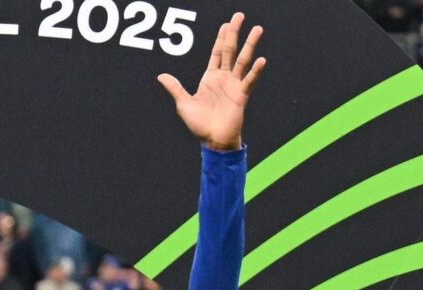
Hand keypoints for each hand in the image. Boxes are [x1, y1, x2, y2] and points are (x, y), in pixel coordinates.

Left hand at [159, 12, 265, 150]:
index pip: (217, 53)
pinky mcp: (241, 95)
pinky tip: (261, 60)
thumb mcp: (183, 103)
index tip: (226, 24)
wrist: (212, 140)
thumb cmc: (199, 124)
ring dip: (250, 45)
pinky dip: (255, 71)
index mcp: (210, 78)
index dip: (221, 38)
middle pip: (230, 50)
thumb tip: (161, 76)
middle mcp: (224, 78)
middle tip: (239, 16)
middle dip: (234, 33)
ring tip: (258, 29)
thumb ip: (175, 88)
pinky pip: (249, 80)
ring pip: (243, 60)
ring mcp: (234, 85)